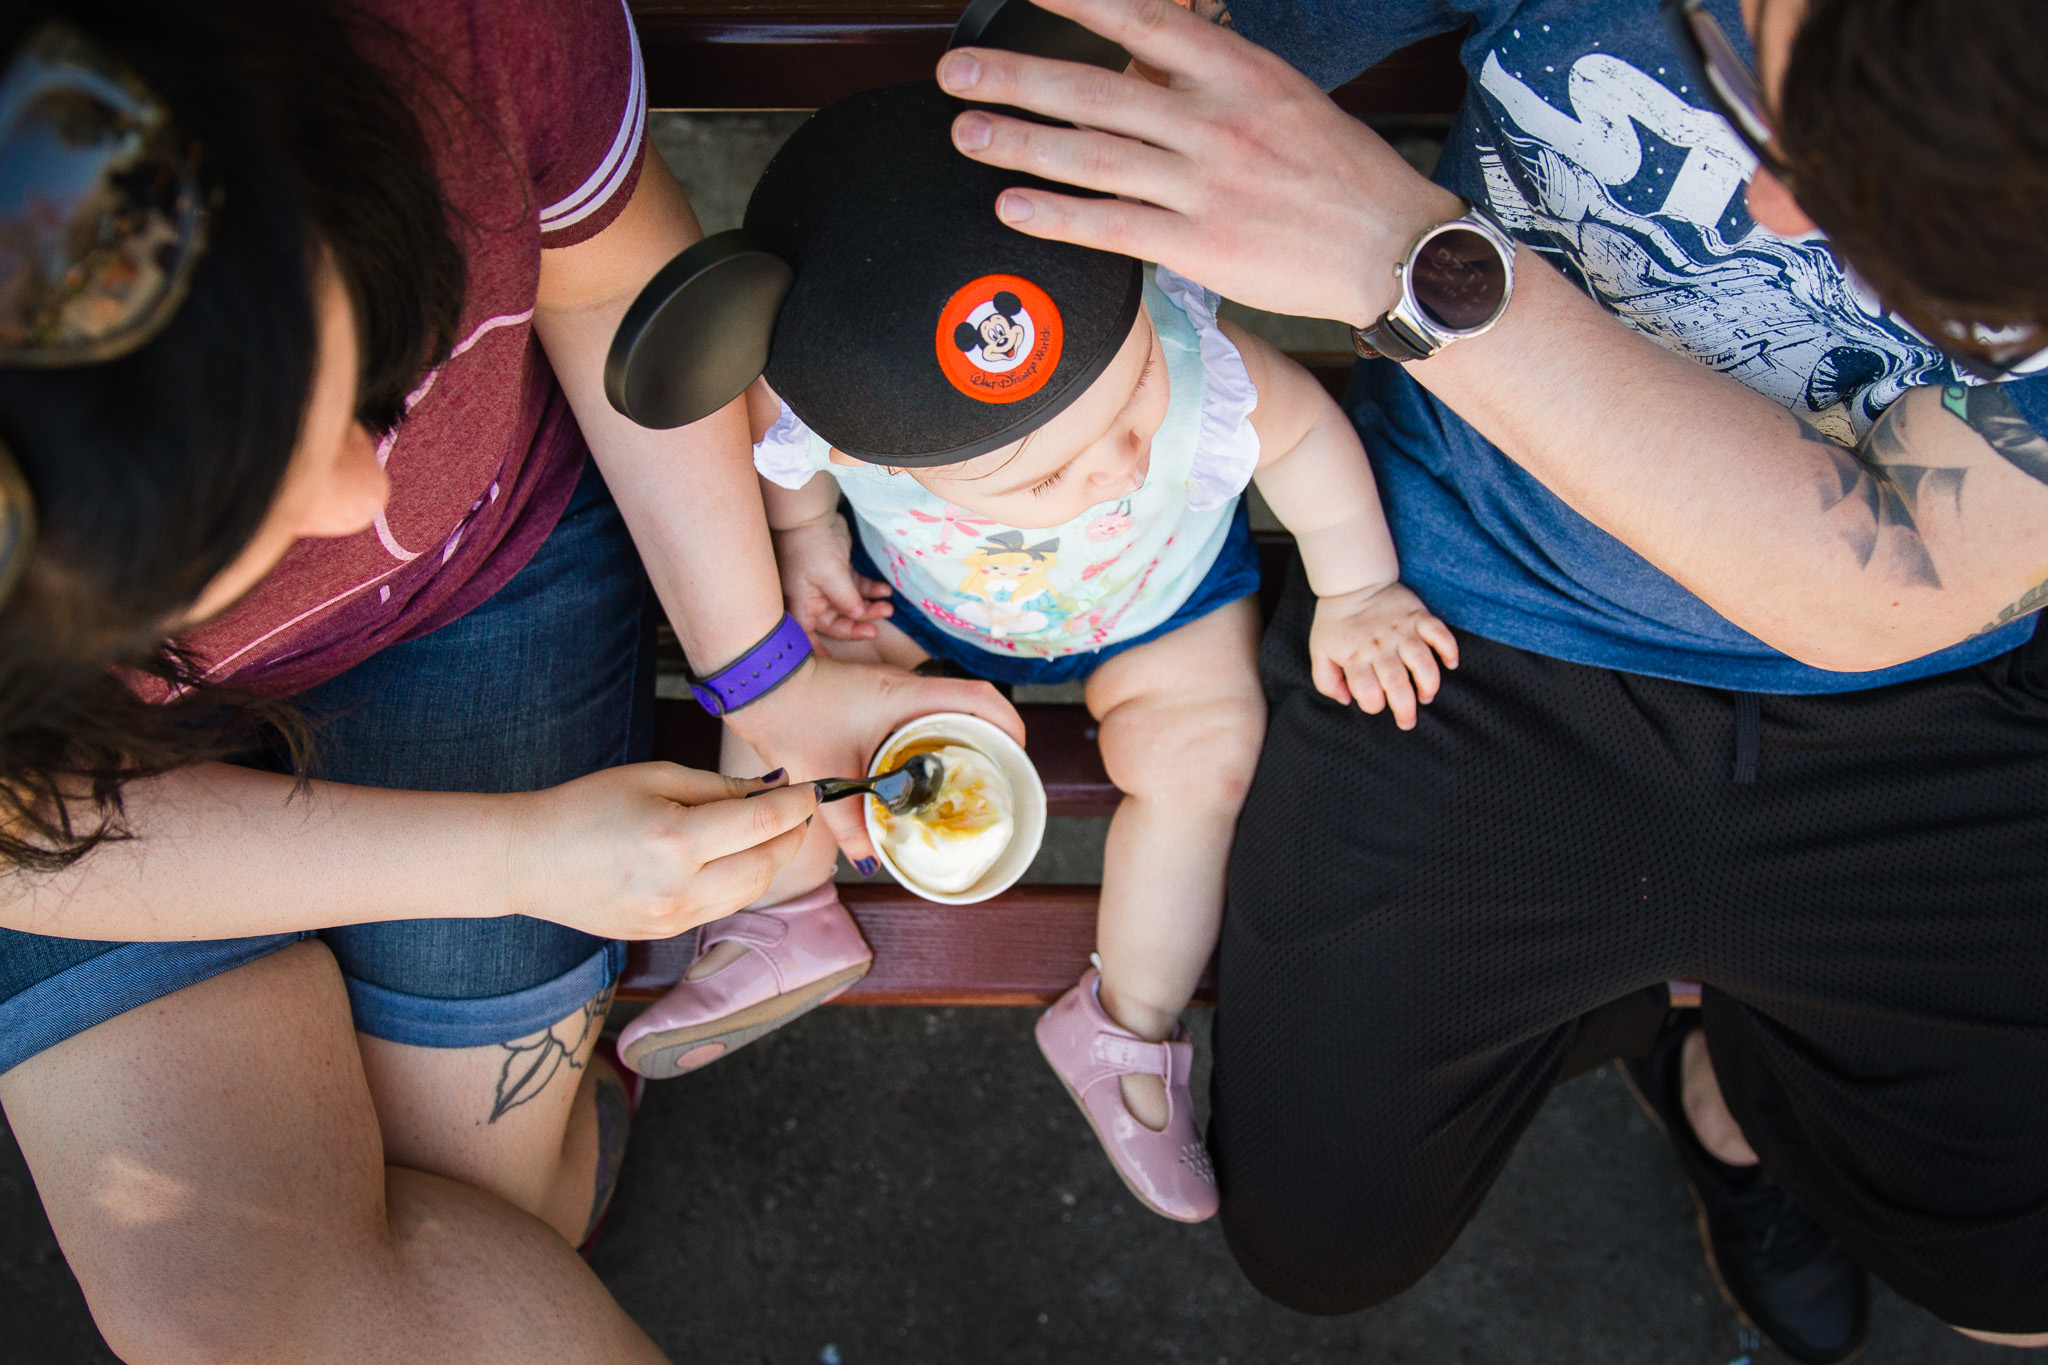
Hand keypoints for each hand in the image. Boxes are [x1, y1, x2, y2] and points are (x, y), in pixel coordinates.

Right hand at [508, 765, 815, 938]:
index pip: (762, 822)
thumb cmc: (585, 807)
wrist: (527, 861)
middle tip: (801, 811)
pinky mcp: (665, 932)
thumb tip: (773, 790)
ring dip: (774, 862)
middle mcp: (681, 887)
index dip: (797, 804)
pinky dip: (743, 881)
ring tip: (777, 832)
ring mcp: (673, 917)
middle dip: (794, 836)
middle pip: (767, 865)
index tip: (812, 788)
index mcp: (676, 841)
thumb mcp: (653, 778)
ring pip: (751, 892)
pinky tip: (740, 857)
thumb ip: (718, 787)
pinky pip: (723, 906)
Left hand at [721, 655, 1025, 867]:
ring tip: (976, 768)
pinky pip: (928, 708)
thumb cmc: (791, 717)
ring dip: (970, 728)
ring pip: (951, 702)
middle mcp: (907, 687)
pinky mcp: (882, 692)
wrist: (759, 681)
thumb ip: (848, 825)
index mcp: (904, 698)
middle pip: (975, 699)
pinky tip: (934, 761)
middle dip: (997, 731)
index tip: (1017, 752)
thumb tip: (872, 862)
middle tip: (1001, 768)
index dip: (1008, 722)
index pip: (978, 698)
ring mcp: (895, 687)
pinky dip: (942, 729)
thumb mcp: (824, 777)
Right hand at [773, 514, 894, 640]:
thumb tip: (858, 616)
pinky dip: (870, 591)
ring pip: (851, 606)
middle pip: (836, 622)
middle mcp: (812, 599)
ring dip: (869, 608)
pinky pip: (857, 588)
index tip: (835, 665)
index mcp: (801, 604)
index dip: (819, 651)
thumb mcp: (830, 576)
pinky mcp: (839, 573)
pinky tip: (885, 591)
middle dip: (858, 625)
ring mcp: (826, 586)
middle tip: (877, 628)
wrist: (812, 516)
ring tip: (888, 607)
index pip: (808, 635)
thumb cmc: (812, 547)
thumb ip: (846, 599)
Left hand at [936, 0, 1461, 324]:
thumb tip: (1135, 52)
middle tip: (955, 70)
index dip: (1076, 1)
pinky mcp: (1202, 246)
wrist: (1391, 247)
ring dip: (1020, 143)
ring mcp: (1206, 186)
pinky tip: (1011, 207)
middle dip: (1016, 77)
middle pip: (1097, 91)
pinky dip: (1057, 216)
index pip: (1142, 19)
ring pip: (1094, 158)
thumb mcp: (1277, 95)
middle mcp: (1215, 122)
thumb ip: (1204, 76)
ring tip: (964, 133)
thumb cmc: (1333, 168)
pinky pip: (1113, 227)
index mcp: (1237, 71)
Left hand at [1310, 582, 1458, 728]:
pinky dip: (1449, 649)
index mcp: (1355, 656)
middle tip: (1408, 721)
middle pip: (1396, 683)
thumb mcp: (1319, 651)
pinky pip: (1439, 633)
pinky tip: (1450, 664)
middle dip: (1404, 708)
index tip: (1377, 704)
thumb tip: (1346, 701)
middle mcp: (1379, 646)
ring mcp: (1401, 631)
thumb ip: (1326, 680)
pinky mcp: (1418, 616)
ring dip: (1428, 684)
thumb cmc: (1336, 622)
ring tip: (1426, 696)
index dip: (1373, 705)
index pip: (1366, 690)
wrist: (1353, 583)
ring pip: (1422, 662)